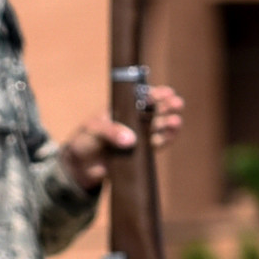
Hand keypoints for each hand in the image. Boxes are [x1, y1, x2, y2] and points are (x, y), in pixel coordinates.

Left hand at [52, 86, 188, 197]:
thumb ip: (111, 132)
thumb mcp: (94, 130)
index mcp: (122, 108)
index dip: (155, 94)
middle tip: (177, 103)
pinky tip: (172, 134)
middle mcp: (134, 120)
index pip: (142, 97)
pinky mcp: (141, 153)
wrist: (81, 165)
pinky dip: (165, 140)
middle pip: (155, 110)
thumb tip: (131, 139)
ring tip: (176, 121)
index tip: (166, 92)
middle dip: (167, 106)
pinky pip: (156, 145)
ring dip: (169, 123)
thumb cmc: (85, 140)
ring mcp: (139, 136)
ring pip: (158, 127)